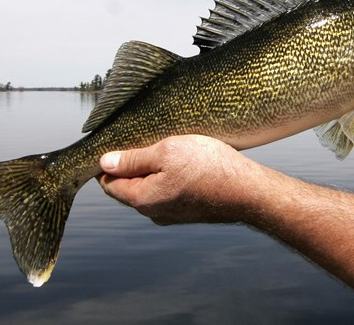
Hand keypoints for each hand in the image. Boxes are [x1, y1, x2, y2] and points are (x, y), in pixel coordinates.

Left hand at [98, 135, 263, 224]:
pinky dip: (171, 176)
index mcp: (142, 199)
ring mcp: (172, 214)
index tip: (117, 142)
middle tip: (147, 140)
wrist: (249, 192)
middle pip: (129, 186)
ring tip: (170, 149)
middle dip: (133, 164)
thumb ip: (133, 158)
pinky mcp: (189, 210)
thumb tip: (104, 162)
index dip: (108, 162)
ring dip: (155, 169)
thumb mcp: (167, 152)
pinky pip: (169, 191)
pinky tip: (185, 162)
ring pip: (151, 187)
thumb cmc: (209, 168)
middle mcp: (154, 212)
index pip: (108, 183)